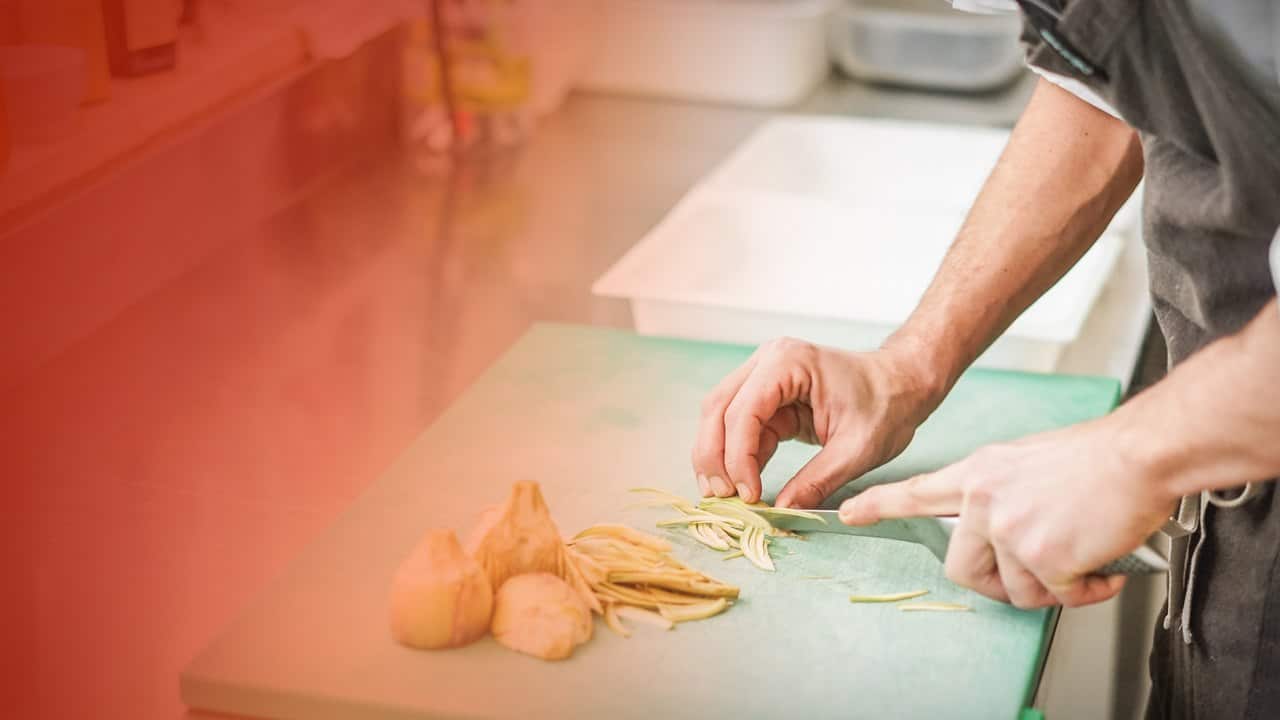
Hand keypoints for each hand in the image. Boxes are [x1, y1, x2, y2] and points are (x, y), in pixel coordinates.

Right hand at [691, 337, 942, 507]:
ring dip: (717, 456)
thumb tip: (783, 510)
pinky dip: (736, 456)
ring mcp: (764, 376)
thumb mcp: (857, 450)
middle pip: (718, 409)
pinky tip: (741, 484)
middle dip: (714, 456)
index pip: (743, 411)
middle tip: (721, 497)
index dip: (737, 456)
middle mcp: (768, 361)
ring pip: (720, 417)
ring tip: (722, 494)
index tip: (747, 494)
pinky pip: (740, 426)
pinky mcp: (768, 396)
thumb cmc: (887, 405)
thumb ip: (818, 481)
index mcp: (789, 362)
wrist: (902, 384)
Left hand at [838, 416, 1177, 607]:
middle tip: (1037, 578)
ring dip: (1054, 588)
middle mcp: (983, 501)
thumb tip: (1009, 538)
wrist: (1137, 453)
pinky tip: (1106, 567)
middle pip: (962, 568)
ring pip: (1015, 590)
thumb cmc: (1097, 458)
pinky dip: (1088, 590)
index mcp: (979, 473)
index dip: (879, 505)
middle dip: (998, 584)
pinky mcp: (1042, 556)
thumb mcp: (1028, 461)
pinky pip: (1058, 596)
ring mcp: (1009, 530)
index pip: (916, 491)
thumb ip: (1003, 495)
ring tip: (1085, 560)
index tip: (847, 513)